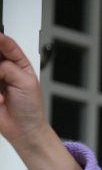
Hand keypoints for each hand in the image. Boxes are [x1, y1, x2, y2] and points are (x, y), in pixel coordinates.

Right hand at [0, 33, 45, 148]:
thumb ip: (10, 67)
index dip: (0, 39)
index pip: (6, 44)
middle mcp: (4, 69)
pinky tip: (0, 101)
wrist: (24, 131)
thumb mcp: (26, 83)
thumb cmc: (31, 109)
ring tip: (2, 94)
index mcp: (18, 64)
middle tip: (1, 74)